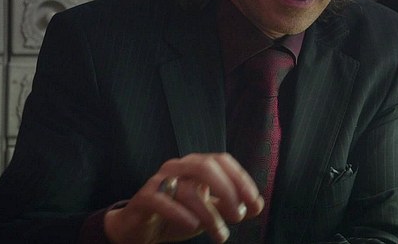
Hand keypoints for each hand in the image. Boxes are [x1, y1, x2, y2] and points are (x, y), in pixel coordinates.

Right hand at [103, 153, 263, 243]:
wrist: (139, 230)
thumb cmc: (178, 215)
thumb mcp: (210, 212)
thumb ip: (232, 207)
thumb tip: (258, 205)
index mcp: (196, 165)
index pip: (222, 161)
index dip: (241, 179)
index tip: (254, 201)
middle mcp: (178, 167)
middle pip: (207, 167)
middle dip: (227, 191)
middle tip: (238, 216)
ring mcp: (159, 180)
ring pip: (188, 189)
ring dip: (209, 215)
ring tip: (220, 235)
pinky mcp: (144, 198)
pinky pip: (162, 201)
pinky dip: (180, 214)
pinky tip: (192, 226)